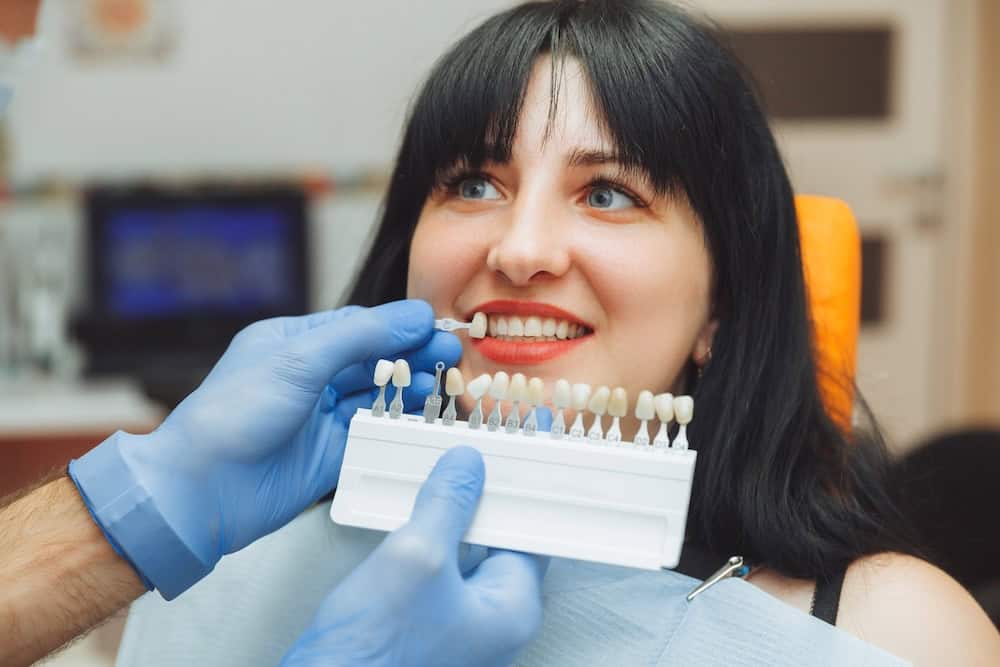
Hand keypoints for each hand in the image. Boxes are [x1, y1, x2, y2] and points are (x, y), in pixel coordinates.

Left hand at [73, 299, 460, 597]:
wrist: (202, 490)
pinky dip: (401, 425)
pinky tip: (424, 418)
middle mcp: (309, 377)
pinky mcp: (331, 454)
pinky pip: (375, 433)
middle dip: (413, 356)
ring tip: (445, 386)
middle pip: (374, 360)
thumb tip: (413, 316)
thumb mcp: (298, 361)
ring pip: (378, 396)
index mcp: (293, 343)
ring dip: (412, 389)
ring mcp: (321, 417)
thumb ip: (360, 336)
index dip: (399, 327)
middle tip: (451, 356)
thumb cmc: (232, 416)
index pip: (358, 326)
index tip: (436, 327)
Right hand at [281, 447, 548, 666]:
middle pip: (500, 535)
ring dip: (453, 510)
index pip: (534, 530)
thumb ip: (447, 505)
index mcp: (510, 608)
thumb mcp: (415, 559)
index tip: (528, 448)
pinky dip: (430, 533)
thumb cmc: (374, 654)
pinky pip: (437, 567)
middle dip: (487, 491)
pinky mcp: (421, 624)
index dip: (526, 484)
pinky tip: (413, 507)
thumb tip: (468, 465)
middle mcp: (490, 619)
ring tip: (444, 466)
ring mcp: (455, 624)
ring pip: (465, 549)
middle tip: (479, 447)